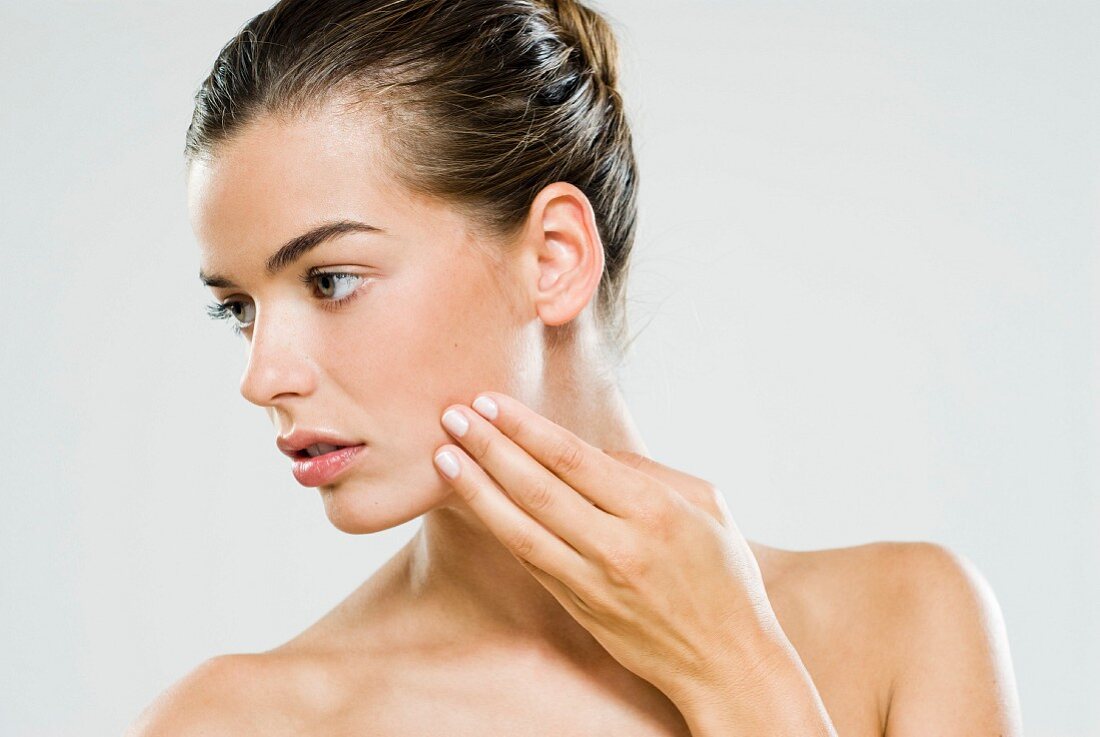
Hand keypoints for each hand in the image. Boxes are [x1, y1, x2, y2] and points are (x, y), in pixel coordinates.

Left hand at [432, 391, 790, 705]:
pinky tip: (474, 501)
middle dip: (489, 448)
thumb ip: (647, 469)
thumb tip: (589, 450)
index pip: (573, 458)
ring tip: (444, 456)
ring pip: (519, 528)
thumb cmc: (722, 573)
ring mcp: (593, 581)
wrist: (725, 660)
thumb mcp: (707, 504)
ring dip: (476, 489)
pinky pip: (528, 559)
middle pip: (536, 488)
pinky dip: (497, 527)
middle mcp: (617, 545)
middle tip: (453, 415)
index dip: (526, 428)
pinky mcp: (578, 606)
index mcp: (653, 510)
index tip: (491, 401)